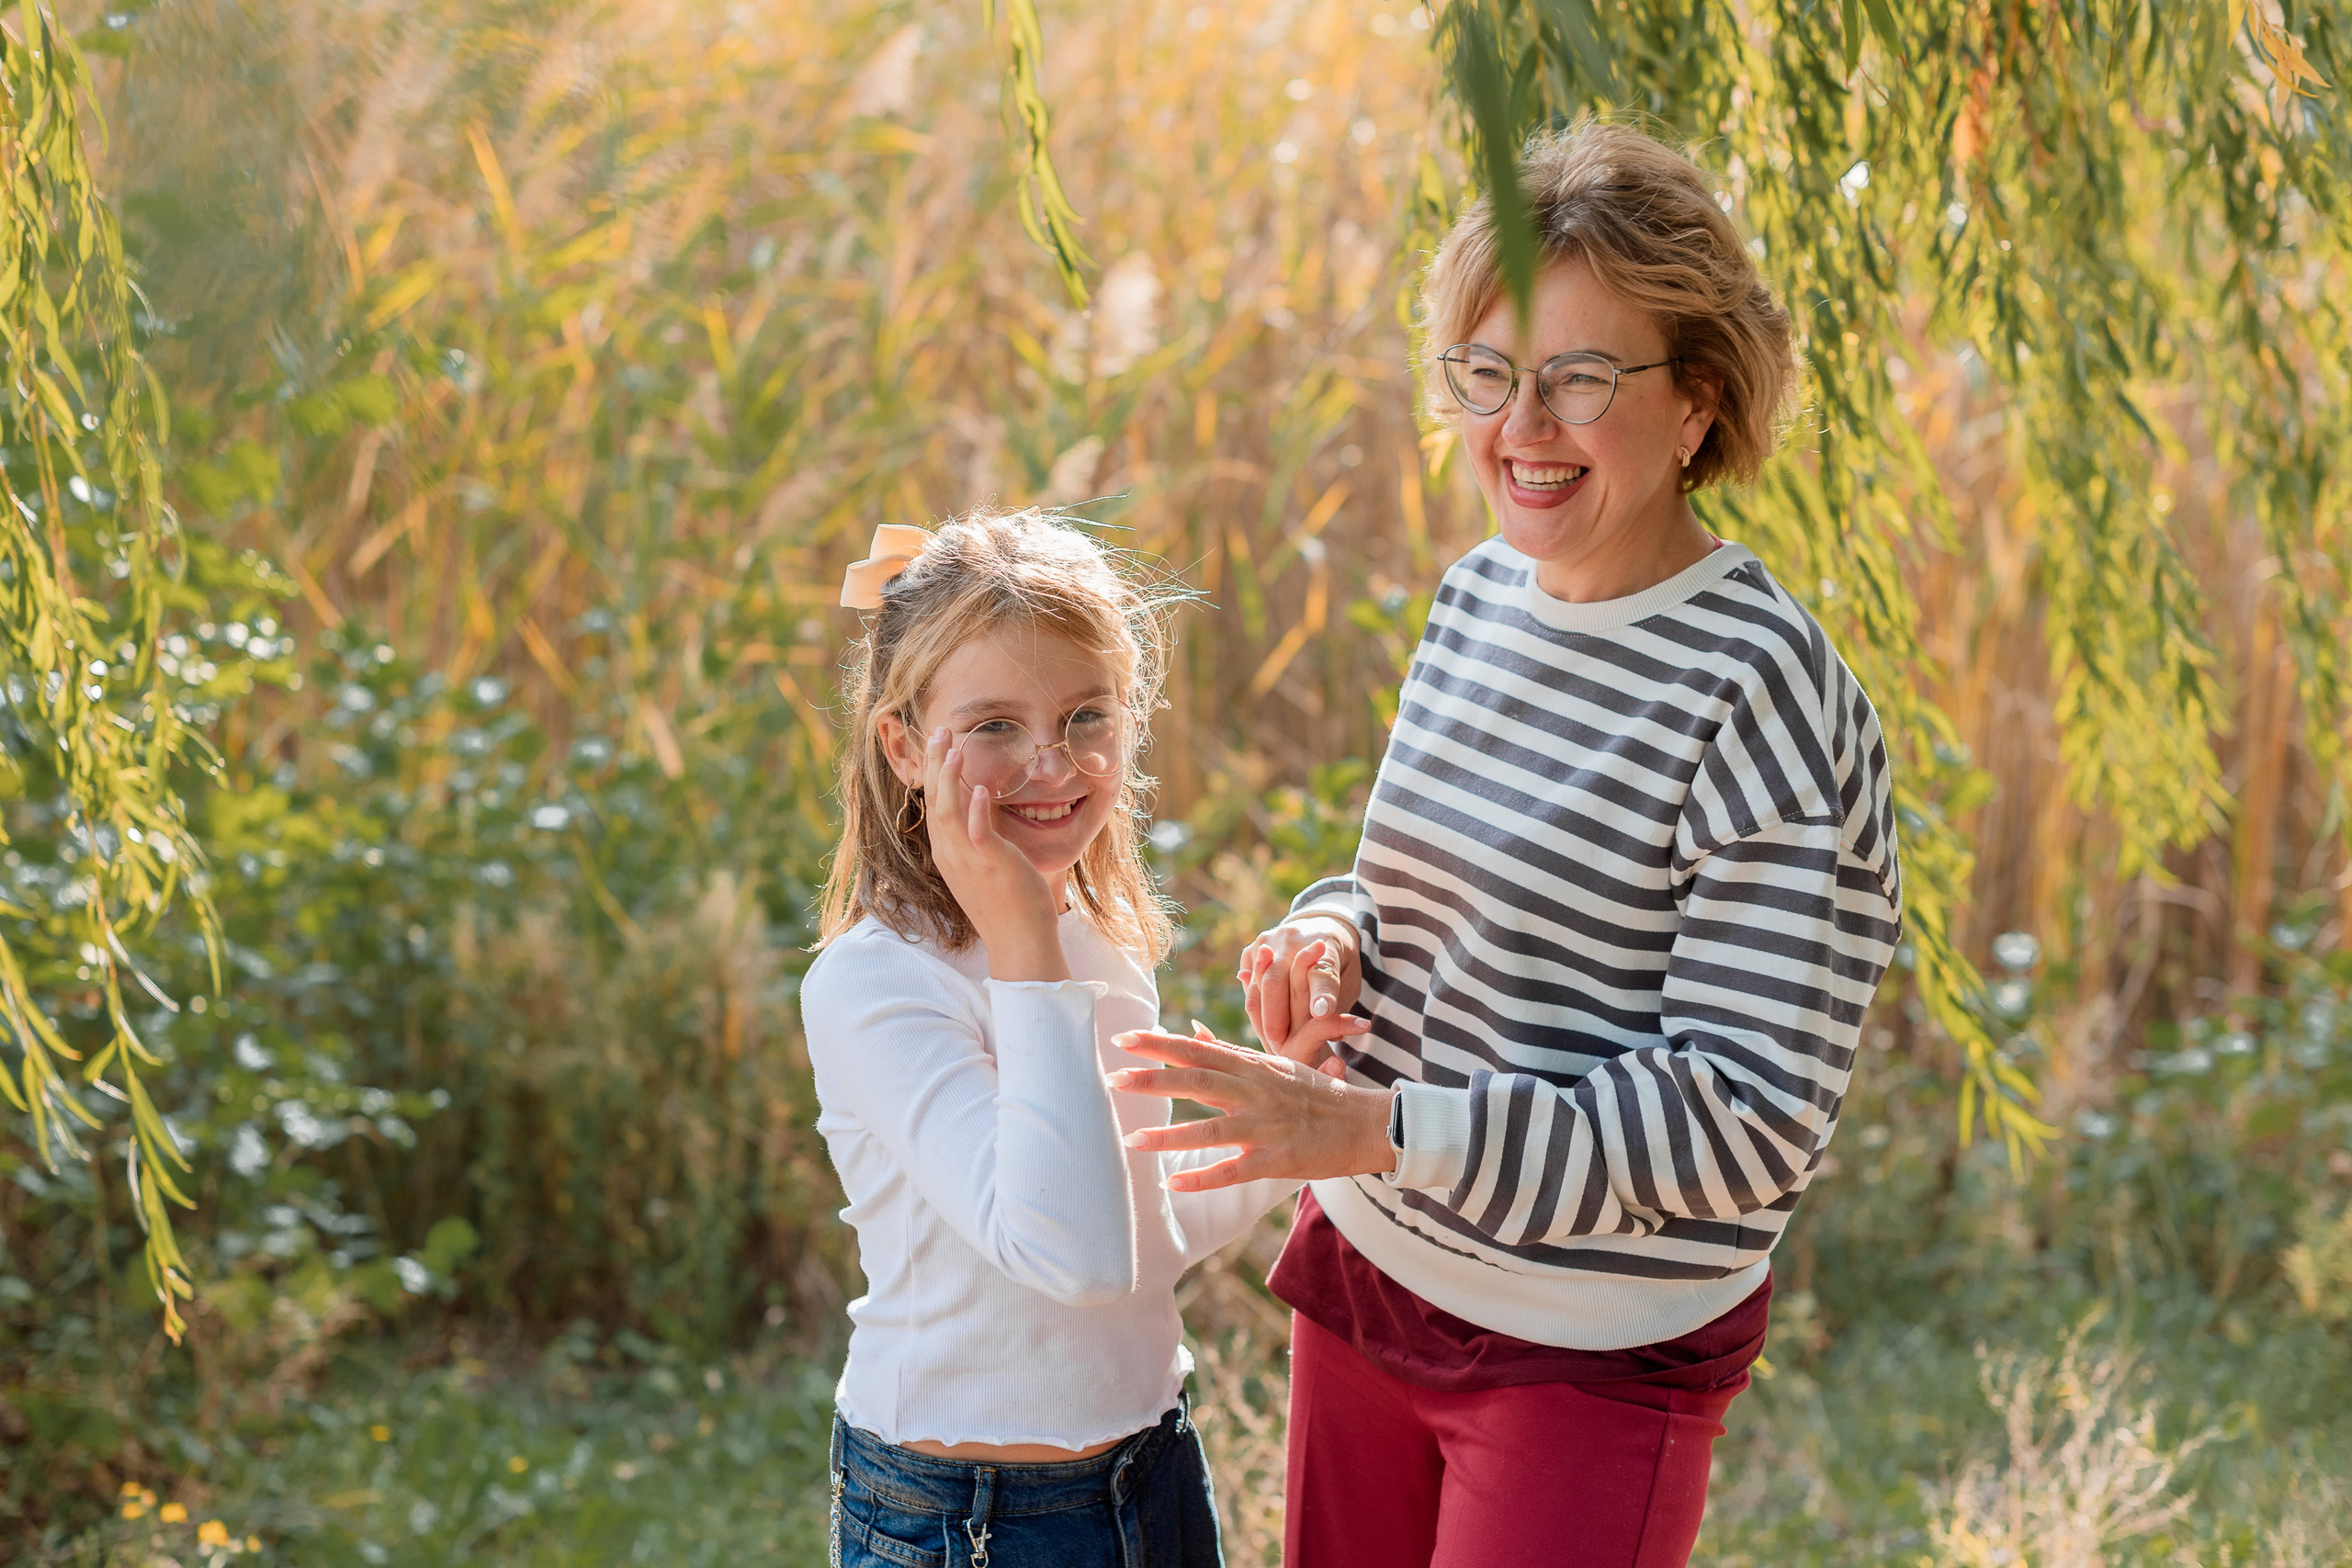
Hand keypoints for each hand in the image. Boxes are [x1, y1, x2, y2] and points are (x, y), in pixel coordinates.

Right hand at [920, 726, 1066, 981]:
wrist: (1019, 940)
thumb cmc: (1008, 902)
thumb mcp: (984, 864)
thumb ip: (980, 835)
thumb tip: (983, 807)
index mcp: (948, 853)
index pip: (933, 806)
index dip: (932, 774)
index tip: (937, 745)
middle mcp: (951, 854)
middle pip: (934, 801)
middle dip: (934, 765)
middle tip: (938, 732)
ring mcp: (968, 860)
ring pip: (948, 812)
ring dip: (949, 778)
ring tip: (953, 748)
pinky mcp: (991, 864)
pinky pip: (979, 833)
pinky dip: (978, 809)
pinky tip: (983, 787)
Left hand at [1108, 1026, 1395, 1192]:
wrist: (1366, 1123)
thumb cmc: (1316, 1094)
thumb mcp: (1275, 1063)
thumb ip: (1230, 1051)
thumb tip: (1192, 1028)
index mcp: (1252, 1067)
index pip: (1198, 1049)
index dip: (1160, 1044)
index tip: (1123, 1039)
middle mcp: (1256, 1091)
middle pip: (1198, 1081)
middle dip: (1153, 1079)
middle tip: (1112, 1078)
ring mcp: (1266, 1125)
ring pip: (1211, 1129)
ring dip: (1169, 1136)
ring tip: (1131, 1141)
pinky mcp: (1277, 1158)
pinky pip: (1234, 1170)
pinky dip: (1203, 1177)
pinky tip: (1173, 1184)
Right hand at [1237, 916, 1367, 1073]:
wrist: (1322, 928)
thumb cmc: (1339, 964)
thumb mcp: (1349, 980)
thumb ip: (1336, 1000)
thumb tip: (1323, 1023)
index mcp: (1327, 946)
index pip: (1322, 973)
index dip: (1321, 994)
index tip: (1321, 1013)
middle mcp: (1294, 939)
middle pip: (1278, 980)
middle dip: (1277, 1014)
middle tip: (1280, 1042)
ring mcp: (1271, 940)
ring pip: (1259, 980)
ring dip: (1262, 1012)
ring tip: (1267, 1038)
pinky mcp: (1256, 946)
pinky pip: (1248, 976)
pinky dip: (1252, 998)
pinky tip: (1259, 1018)